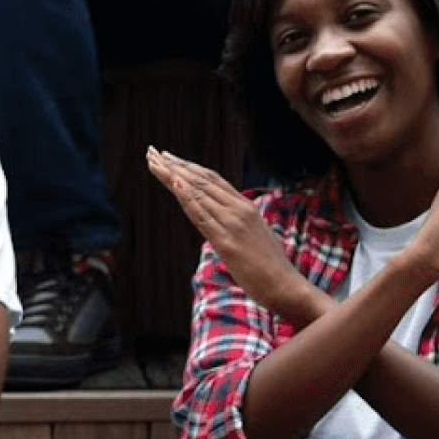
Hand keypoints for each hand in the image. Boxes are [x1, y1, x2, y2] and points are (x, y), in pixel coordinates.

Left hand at [146, 146, 311, 320]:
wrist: (287, 286)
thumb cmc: (269, 266)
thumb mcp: (252, 236)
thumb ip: (235, 223)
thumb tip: (218, 221)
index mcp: (245, 206)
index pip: (211, 178)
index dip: (188, 166)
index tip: (168, 157)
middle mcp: (239, 209)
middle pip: (201, 180)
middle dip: (174, 165)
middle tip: (152, 152)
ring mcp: (233, 224)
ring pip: (198, 192)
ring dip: (172, 175)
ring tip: (153, 162)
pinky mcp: (227, 242)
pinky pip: (202, 216)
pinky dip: (186, 198)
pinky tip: (173, 183)